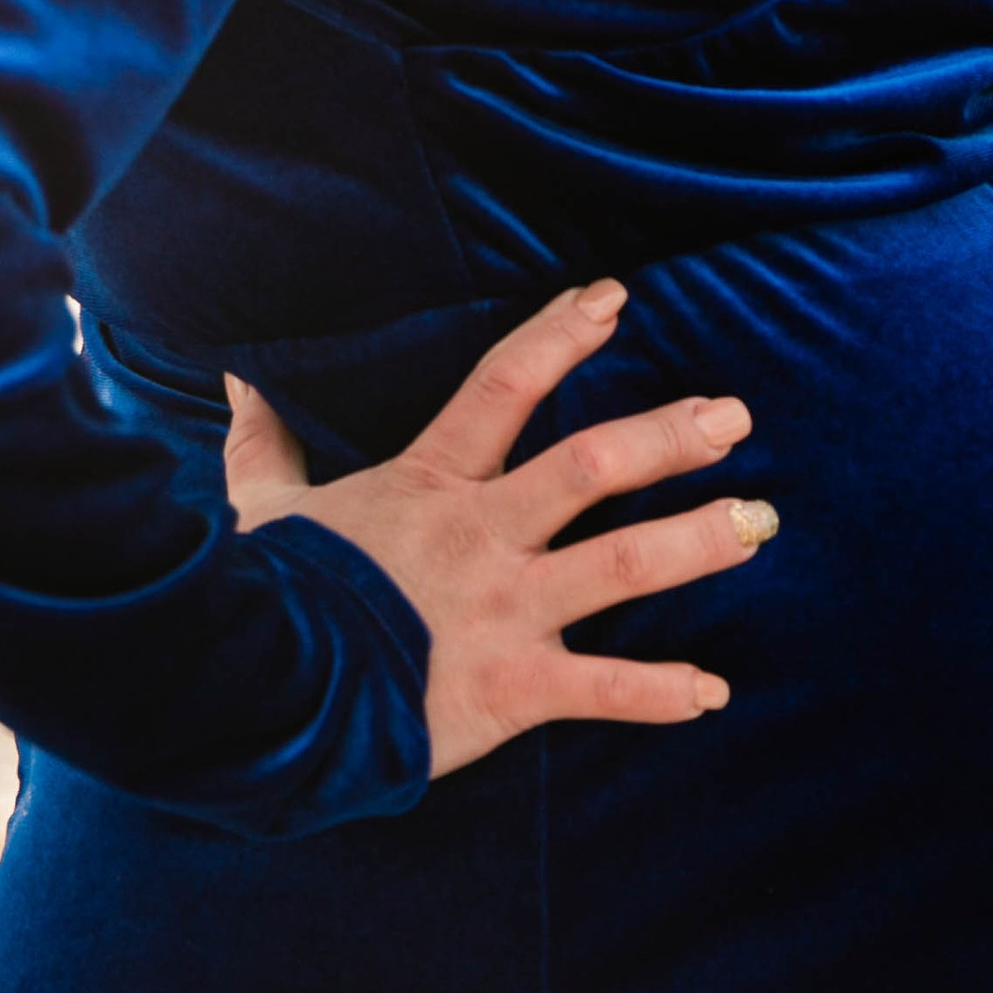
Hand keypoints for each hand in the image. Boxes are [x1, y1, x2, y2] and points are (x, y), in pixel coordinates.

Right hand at [222, 278, 774, 777]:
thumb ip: (261, 443)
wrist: (258, 692)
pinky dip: (661, 692)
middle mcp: (481, 536)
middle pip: (589, 467)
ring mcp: (500, 611)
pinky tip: (716, 690)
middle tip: (734, 417)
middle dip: (667, 437)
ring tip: (758, 523)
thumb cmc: (267, 597)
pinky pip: (601, 690)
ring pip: (619, 567)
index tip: (614, 300)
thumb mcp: (260, 507)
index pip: (505, 386)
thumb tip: (235, 374)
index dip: (561, 336)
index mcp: (430, 484)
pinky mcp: (508, 690)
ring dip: (695, 542)